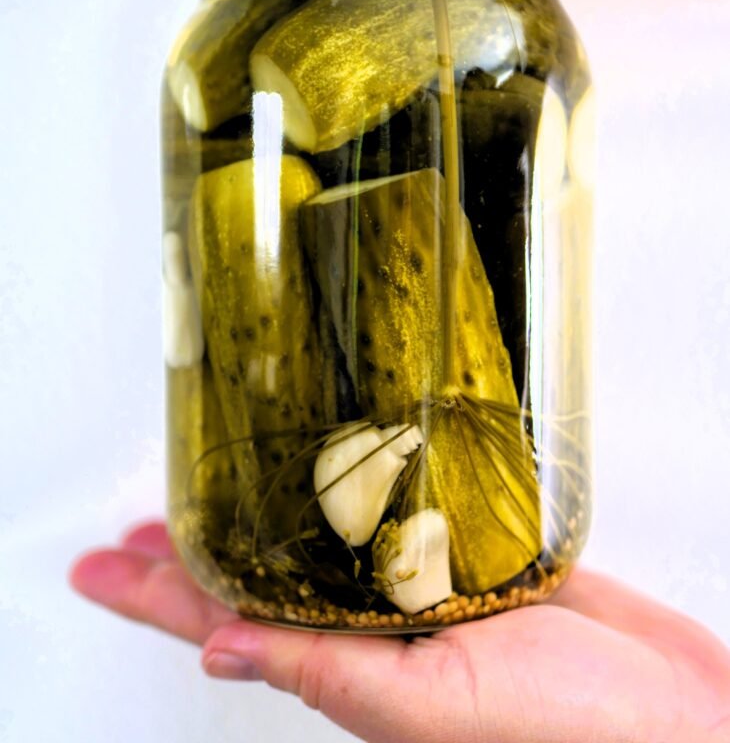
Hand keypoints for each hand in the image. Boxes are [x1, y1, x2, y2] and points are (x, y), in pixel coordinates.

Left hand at [70, 521, 729, 742]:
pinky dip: (361, 492)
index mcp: (354, 664)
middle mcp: (379, 625)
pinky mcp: (477, 555)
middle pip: (262, 572)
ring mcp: (427, 587)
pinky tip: (338, 472)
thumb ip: (330, 674)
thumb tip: (217, 649)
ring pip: (325, 541)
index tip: (96, 564)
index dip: (153, 591)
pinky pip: (403, 519)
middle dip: (196, 547)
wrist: (678, 713)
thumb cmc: (572, 733)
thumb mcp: (435, 704)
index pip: (227, 617)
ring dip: (268, 514)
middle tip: (141, 518)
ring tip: (218, 487)